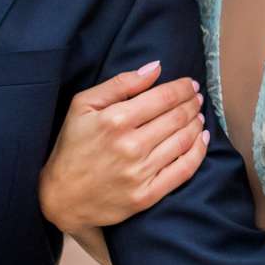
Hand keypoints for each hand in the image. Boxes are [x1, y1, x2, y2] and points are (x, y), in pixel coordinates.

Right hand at [38, 61, 208, 232]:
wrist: (62, 197)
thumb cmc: (72, 147)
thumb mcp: (83, 106)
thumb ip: (120, 84)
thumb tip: (155, 67)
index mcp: (115, 120)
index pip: (163, 97)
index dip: (182, 88)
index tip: (190, 84)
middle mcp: (130, 146)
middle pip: (177, 117)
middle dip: (192, 103)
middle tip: (197, 98)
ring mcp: (140, 173)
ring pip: (183, 141)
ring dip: (197, 124)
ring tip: (199, 115)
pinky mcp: (147, 196)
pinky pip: (184, 170)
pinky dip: (199, 152)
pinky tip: (203, 139)